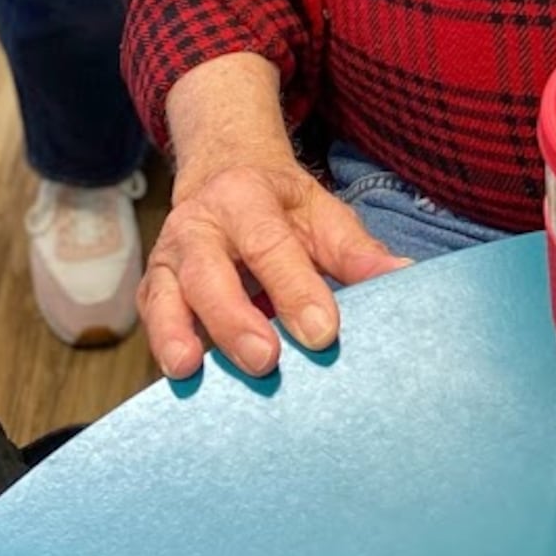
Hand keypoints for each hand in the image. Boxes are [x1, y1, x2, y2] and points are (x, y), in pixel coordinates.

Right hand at [140, 152, 409, 379]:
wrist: (223, 175)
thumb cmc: (279, 205)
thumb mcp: (319, 212)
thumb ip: (354, 250)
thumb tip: (402, 276)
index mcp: (244, 198)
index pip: (270, 244)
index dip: (296, 288)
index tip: (324, 332)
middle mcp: (198, 225)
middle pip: (209, 272)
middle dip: (234, 318)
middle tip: (265, 361)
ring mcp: (168, 258)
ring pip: (166, 296)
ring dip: (176, 334)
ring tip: (191, 370)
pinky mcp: (152, 289)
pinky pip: (152, 319)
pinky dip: (163, 348)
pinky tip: (180, 380)